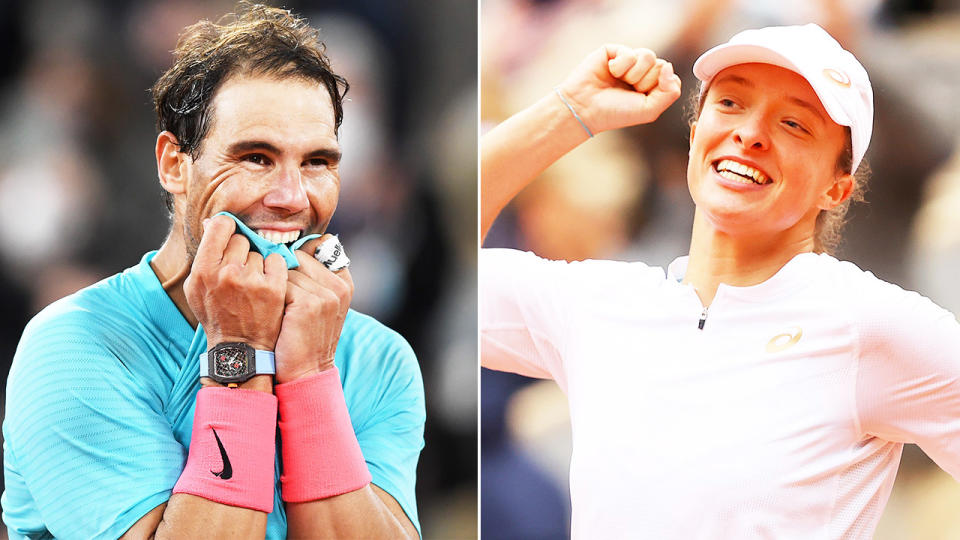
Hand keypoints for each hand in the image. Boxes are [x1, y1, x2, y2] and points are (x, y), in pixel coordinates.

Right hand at [184, 214, 287, 352]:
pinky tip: (268, 284)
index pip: (220, 225)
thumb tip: (212, 223)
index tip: (230, 237)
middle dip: (242, 252)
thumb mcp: (197, 287)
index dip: (227, 228)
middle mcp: (228, 272)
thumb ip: (205, 255)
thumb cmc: (217, 315)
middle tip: (241, 273)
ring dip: (258, 264)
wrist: (239, 347)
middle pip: (241, 239)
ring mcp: (252, 280)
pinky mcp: (273, 287)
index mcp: (204, 269)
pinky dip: (275, 269)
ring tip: (252, 285)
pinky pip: (277, 260)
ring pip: (259, 252)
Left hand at [274, 234, 353, 383]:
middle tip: (279, 297)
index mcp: (344, 282)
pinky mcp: (309, 303)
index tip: (290, 276)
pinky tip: (275, 315)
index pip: (319, 246)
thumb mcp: (317, 304)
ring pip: (286, 270)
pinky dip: (271, 297)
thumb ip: (312, 276)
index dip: (300, 257)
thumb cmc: (303, 334)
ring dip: (275, 286)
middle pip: (298, 257)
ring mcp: (326, 295)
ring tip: (278, 309)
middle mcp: (339, 286)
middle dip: (283, 272)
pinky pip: (280, 284)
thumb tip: (288, 246)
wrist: (305, 371)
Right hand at [558, 44, 681, 133]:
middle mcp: (641, 71)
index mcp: (651, 86)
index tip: (642, 98)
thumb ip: (670, 92)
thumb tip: (669, 67)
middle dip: (645, 82)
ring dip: (634, 74)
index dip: (659, 88)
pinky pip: (630, 53)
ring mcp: (628, 60)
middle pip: (661, 65)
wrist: (585, 108)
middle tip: (628, 90)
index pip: (671, 77)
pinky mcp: (614, 51)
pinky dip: (620, 66)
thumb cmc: (614, 112)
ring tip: (619, 81)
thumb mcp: (649, 110)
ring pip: (648, 56)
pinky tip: (610, 72)